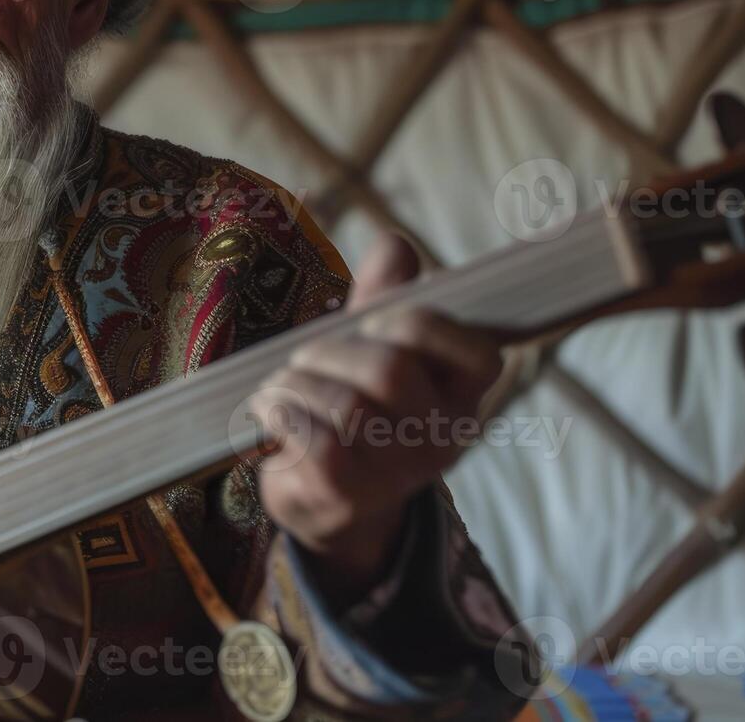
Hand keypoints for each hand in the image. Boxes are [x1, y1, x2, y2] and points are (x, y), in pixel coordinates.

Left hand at [251, 232, 502, 601]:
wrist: (322, 498)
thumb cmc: (350, 405)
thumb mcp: (370, 343)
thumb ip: (383, 295)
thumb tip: (395, 245)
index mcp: (463, 392)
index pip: (474, 350)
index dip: (412, 322)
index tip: (373, 325)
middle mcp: (445, 436)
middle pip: (391, 370)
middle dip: (331, 352)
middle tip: (304, 358)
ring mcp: (401, 472)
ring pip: (349, 406)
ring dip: (298, 384)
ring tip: (281, 387)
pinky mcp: (349, 495)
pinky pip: (319, 441)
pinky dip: (283, 414)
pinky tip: (270, 412)